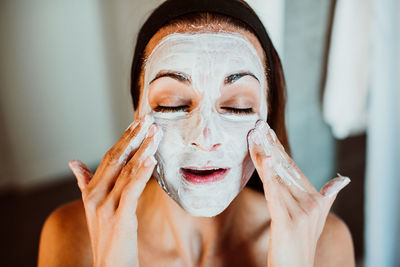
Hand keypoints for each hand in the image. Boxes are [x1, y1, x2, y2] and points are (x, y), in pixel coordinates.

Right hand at [68, 114, 162, 266]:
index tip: (138, 123)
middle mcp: (95, 196)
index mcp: (91, 191)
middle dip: (134, 138)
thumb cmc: (107, 235)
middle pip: (117, 160)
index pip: (109, 158)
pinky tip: (151, 159)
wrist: (109, 266)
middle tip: (149, 120)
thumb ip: (85, 183)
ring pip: (126, 171)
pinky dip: (141, 173)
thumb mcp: (94, 208)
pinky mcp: (120, 218)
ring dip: (143, 150)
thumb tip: (73, 163)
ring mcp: (106, 207)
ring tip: (155, 134)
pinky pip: (131, 190)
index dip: (124, 139)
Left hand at [248, 120, 349, 266]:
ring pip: (278, 177)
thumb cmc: (301, 243)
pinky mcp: (288, 222)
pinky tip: (263, 160)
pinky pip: (275, 194)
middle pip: (285, 168)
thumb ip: (327, 197)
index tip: (266, 132)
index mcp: (314, 198)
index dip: (278, 148)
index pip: (292, 167)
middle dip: (270, 145)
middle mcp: (310, 202)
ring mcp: (301, 212)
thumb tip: (341, 180)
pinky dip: (268, 176)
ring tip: (255, 136)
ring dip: (263, 155)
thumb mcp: (316, 218)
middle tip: (258, 125)